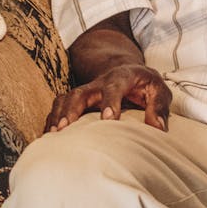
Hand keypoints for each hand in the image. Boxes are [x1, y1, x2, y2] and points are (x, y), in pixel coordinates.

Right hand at [44, 62, 171, 132]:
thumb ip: (159, 107)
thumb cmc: (145, 84)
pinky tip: (47, 137)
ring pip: (66, 99)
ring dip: (58, 115)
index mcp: (121, 77)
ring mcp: (86, 91)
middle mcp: (99, 83)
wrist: (126, 70)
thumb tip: (158, 128)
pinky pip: (59, 106)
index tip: (108, 118)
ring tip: (52, 135)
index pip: (114, 87)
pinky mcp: (77, 100)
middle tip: (65, 128)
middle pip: (81, 92)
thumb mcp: (159, 89)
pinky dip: (52, 119)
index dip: (110, 101)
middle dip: (72, 109)